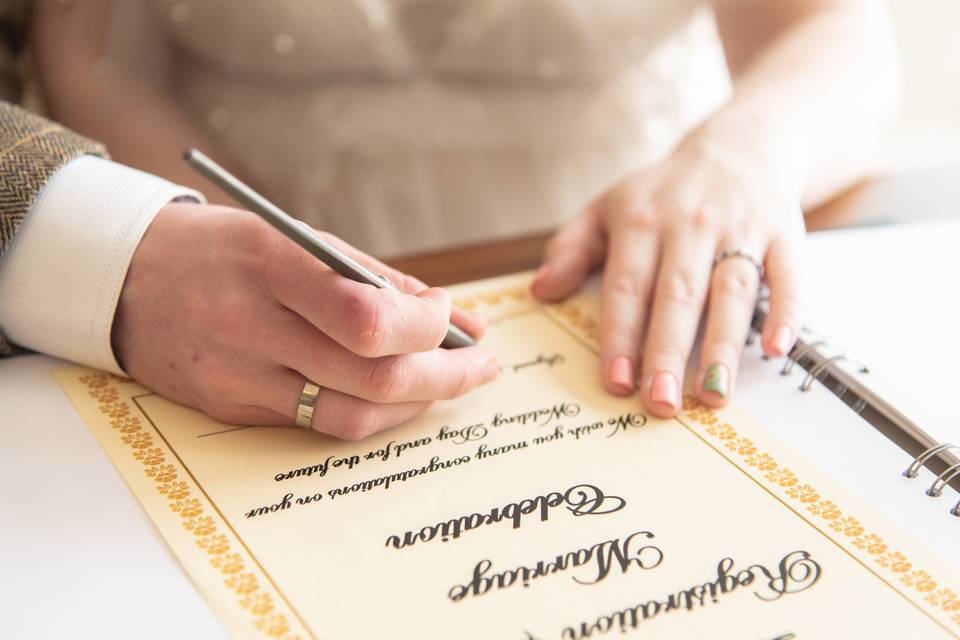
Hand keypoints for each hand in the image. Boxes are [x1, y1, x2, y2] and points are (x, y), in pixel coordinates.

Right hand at [112, 203, 497, 438]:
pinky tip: (394, 394)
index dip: (426, 328)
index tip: (450, 315)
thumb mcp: (296, 238)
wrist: (126, 278)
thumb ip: (377, 280)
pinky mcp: (236, 409)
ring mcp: (241, 377)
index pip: (368, 319)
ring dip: (415, 405)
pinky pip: (317, 425)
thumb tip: (460, 319)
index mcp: (272, 267)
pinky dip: (369, 413)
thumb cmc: (223, 247)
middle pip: (372, 379)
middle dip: (445, 377)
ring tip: (447, 382)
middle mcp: (254, 328)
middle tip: (482, 365)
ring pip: (351, 417)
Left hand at [532, 129, 803, 416]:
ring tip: (714, 394)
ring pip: (732, 291)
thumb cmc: (664, 192)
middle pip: (678, 296)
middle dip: (669, 352)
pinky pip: (788, 276)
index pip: (627, 287)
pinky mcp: (784, 234)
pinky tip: (776, 349)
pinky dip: (787, 313)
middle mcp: (690, 225)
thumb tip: (540, 290)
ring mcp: (740, 229)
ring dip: (724, 345)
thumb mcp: (607, 208)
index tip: (617, 381)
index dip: (621, 336)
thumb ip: (570, 249)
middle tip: (661, 403)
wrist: (740, 147)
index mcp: (640, 222)